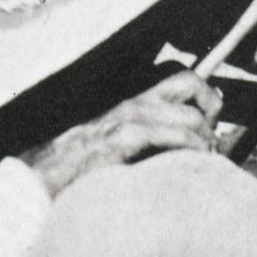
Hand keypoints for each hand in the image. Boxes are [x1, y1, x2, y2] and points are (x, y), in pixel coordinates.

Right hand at [25, 71, 222, 194]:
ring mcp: (129, 118)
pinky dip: (194, 149)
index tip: (209, 121)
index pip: (177, 79)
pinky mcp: (126, 138)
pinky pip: (175, 137)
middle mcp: (133, 102)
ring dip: (206, 138)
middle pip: (189, 82)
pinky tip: (196, 163)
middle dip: (211, 107)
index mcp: (131, 102)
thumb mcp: (112, 147)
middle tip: (213, 137)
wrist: (43, 177)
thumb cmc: (75, 170)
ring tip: (207, 159)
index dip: (202, 95)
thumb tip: (173, 153)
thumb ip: (140, 142)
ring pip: (189, 115)